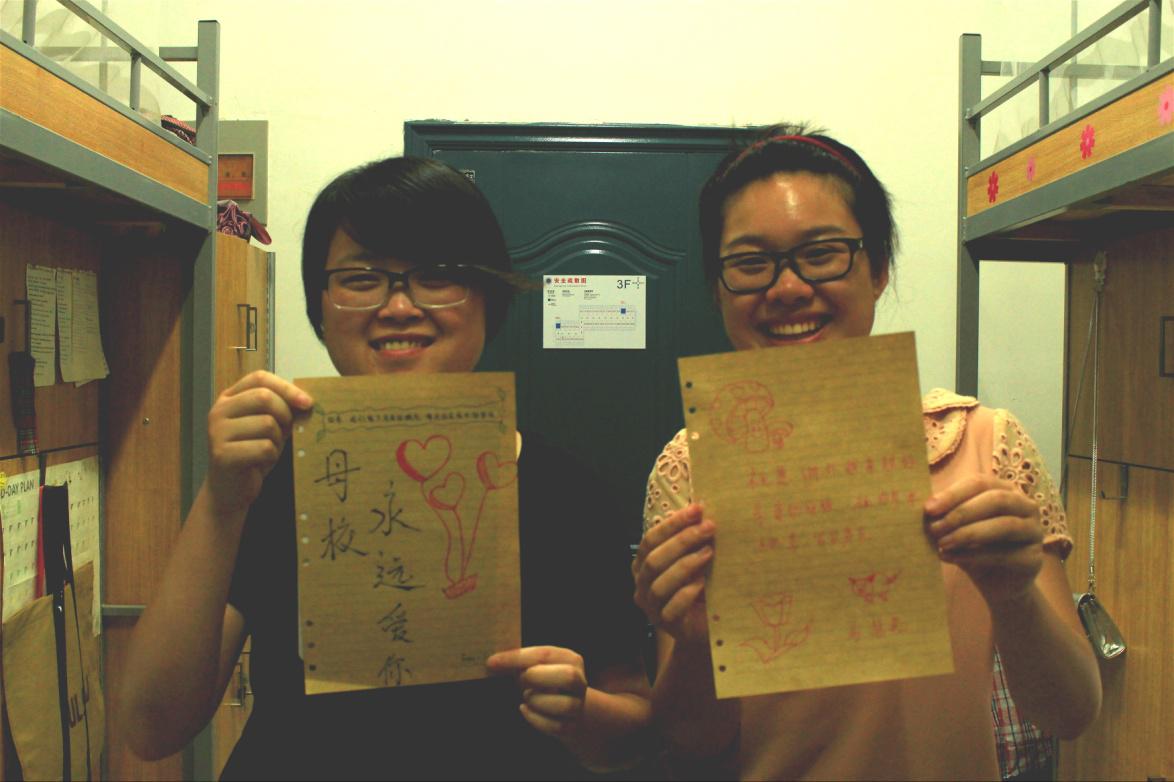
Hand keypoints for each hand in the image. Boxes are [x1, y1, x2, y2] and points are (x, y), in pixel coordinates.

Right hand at [206, 371, 313, 516]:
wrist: (230, 491)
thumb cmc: (252, 454)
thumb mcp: (268, 426)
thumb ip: (282, 410)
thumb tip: (307, 400)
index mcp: (229, 398)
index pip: (260, 378)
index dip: (286, 388)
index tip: (307, 402)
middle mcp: (219, 411)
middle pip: (264, 397)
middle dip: (285, 415)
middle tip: (287, 431)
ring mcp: (217, 432)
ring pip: (267, 424)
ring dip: (278, 440)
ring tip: (268, 450)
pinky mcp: (222, 454)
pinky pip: (264, 447)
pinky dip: (271, 456)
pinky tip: (262, 462)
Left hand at [486, 647, 587, 736]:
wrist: (564, 707)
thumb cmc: (543, 681)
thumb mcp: (534, 666)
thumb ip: (518, 661)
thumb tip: (493, 662)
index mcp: (570, 659)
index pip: (545, 654)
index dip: (517, 658)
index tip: (492, 662)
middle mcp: (579, 681)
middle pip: (568, 677)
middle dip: (537, 678)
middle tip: (521, 680)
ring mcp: (578, 704)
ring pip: (565, 705)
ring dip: (538, 701)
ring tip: (527, 696)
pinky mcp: (571, 725)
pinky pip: (556, 726)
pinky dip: (535, 719)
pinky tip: (525, 709)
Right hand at [631, 504, 713, 644]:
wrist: (700, 628)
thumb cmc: (696, 589)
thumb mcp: (692, 561)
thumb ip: (691, 542)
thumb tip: (704, 512)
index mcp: (643, 564)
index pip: (650, 539)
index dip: (672, 524)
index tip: (697, 510)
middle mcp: (641, 584)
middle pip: (654, 559)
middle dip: (682, 540)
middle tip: (709, 527)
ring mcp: (650, 606)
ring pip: (660, 583)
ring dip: (686, 564)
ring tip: (709, 552)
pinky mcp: (665, 624)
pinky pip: (671, 608)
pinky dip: (687, 593)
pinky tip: (703, 582)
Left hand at [924, 474, 1044, 606]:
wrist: (996, 584)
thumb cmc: (974, 548)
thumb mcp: (957, 528)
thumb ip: (946, 515)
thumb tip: (926, 508)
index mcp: (1005, 490)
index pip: (980, 483)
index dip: (953, 494)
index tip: (928, 509)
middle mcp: (1026, 506)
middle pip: (996, 500)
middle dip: (961, 513)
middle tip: (935, 528)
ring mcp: (1034, 531)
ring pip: (1004, 526)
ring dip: (968, 534)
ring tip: (942, 543)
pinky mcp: (1034, 558)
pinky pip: (1005, 554)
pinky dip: (974, 556)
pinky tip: (951, 558)